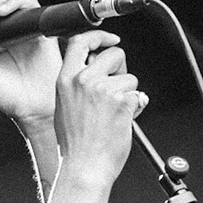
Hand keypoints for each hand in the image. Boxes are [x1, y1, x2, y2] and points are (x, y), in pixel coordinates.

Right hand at [53, 30, 146, 187]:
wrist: (85, 166)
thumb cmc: (75, 143)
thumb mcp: (64, 106)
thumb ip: (78, 84)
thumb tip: (98, 70)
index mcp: (66, 80)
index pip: (81, 42)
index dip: (99, 36)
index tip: (110, 39)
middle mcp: (84, 80)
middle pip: (114, 54)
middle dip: (121, 68)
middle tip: (118, 88)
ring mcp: (104, 90)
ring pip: (130, 78)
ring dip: (129, 93)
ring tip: (114, 113)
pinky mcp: (122, 101)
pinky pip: (138, 95)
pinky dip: (135, 107)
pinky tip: (121, 121)